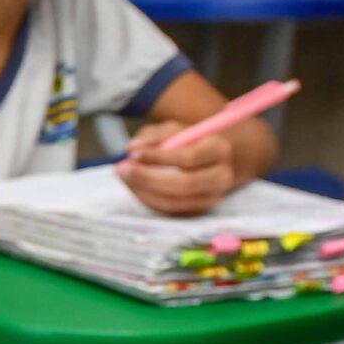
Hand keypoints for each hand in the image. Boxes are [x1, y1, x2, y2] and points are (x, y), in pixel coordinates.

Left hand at [116, 120, 235, 215]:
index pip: (190, 157)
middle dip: (148, 178)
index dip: (159, 157)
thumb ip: (154, 135)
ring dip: (142, 190)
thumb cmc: (187, 142)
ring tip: (122, 175)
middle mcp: (220, 177)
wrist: (209, 161)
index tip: (133, 153)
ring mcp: (209, 198)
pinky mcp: (195, 212)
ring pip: (172, 202)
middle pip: (184, 185)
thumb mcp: (173, 130)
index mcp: (219, 150)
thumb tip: (132, 148)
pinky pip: (167, 210)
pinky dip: (145, 198)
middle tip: (122, 169)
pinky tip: (132, 185)